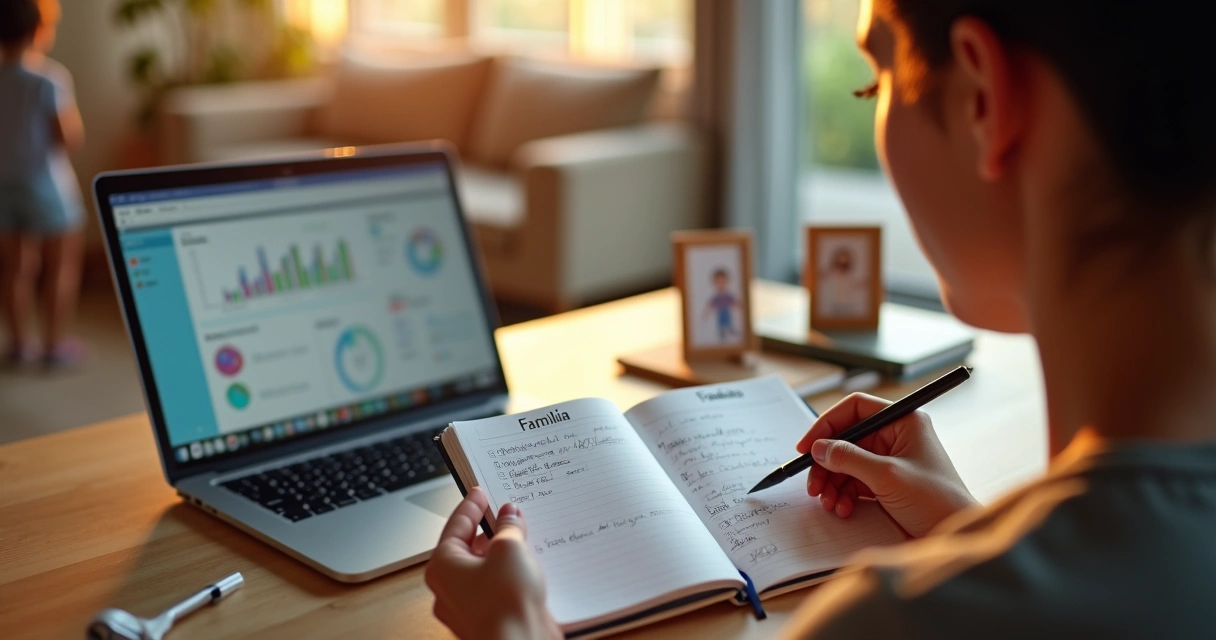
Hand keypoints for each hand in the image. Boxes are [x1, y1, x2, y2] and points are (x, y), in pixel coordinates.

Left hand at [425, 488, 560, 639]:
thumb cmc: (505, 604)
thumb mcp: (509, 548)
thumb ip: (508, 526)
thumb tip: (509, 515)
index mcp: (442, 567)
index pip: (456, 526)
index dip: (471, 506)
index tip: (481, 493)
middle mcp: (448, 589)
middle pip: (468, 548)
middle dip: (490, 531)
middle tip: (508, 514)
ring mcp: (466, 608)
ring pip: (482, 571)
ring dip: (501, 554)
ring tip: (523, 539)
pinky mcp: (486, 620)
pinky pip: (495, 590)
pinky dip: (508, 576)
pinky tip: (527, 569)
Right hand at [797, 393, 978, 536]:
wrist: (956, 537)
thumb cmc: (937, 501)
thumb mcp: (887, 476)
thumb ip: (849, 458)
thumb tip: (819, 448)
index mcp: (904, 421)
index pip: (856, 409)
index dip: (827, 424)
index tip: (807, 445)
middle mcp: (896, 436)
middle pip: (846, 439)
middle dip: (827, 462)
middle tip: (813, 483)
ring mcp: (891, 460)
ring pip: (847, 462)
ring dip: (832, 482)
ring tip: (827, 502)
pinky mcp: (887, 483)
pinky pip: (854, 481)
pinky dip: (843, 494)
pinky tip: (842, 508)